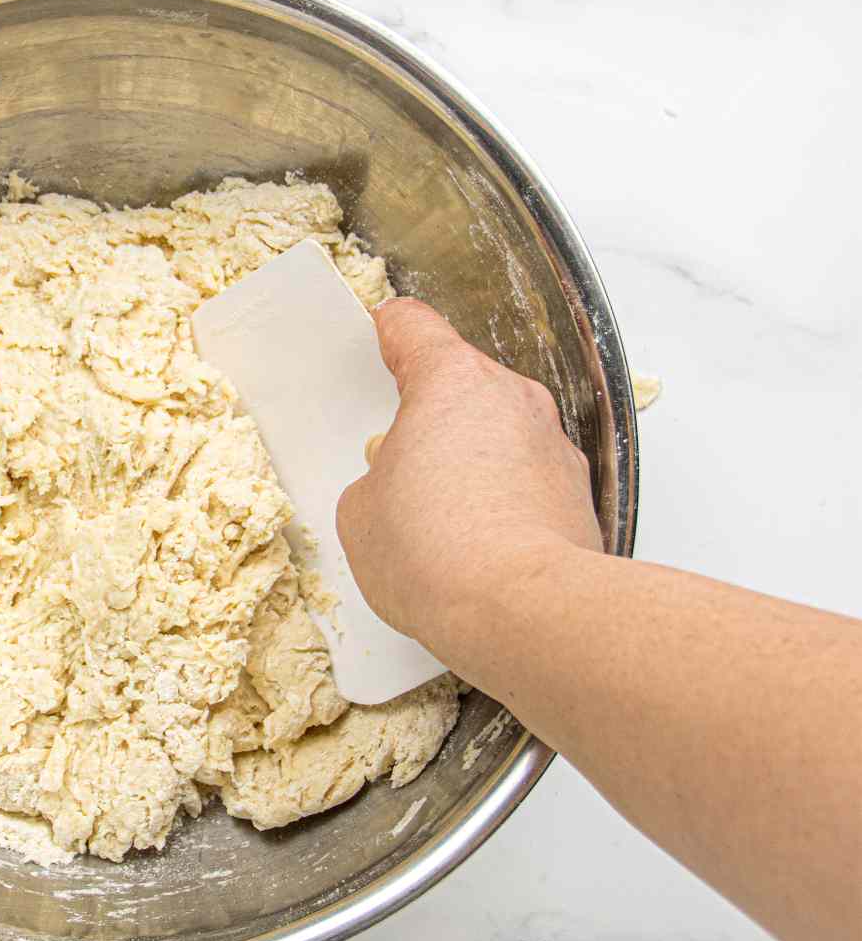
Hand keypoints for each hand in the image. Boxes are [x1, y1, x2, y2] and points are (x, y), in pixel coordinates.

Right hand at [336, 298, 601, 675]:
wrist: (527, 615)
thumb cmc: (440, 554)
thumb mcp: (362, 513)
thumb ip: (377, 480)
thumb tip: (400, 491)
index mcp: (451, 381)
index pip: (413, 325)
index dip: (391, 332)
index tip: (383, 336)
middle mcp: (511, 398)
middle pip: (463, 385)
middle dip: (433, 419)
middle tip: (404, 465)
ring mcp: (552, 445)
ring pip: (501, 434)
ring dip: (474, 461)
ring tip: (446, 521)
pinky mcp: (578, 495)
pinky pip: (530, 481)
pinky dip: (508, 502)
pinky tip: (484, 549)